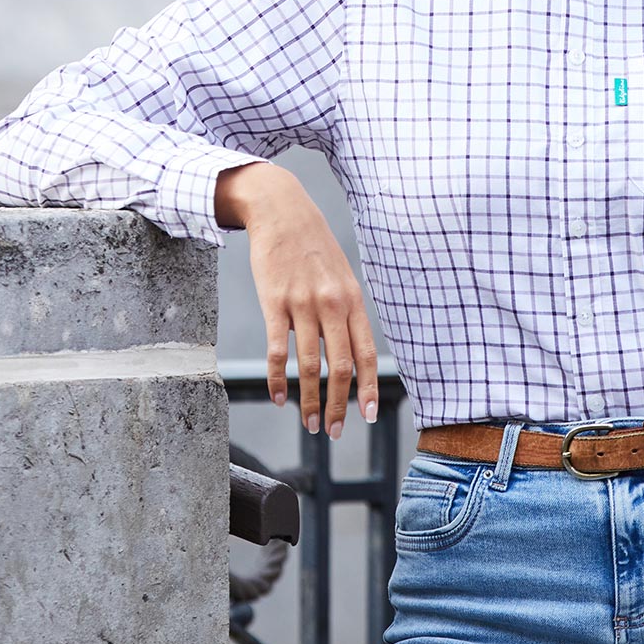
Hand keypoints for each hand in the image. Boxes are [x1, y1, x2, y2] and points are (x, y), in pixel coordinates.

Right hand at [215, 162, 378, 438]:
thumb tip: (353, 352)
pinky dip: (278, 380)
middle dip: (338, 405)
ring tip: (307, 423)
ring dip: (309, 400)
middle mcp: (332, 304)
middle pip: (340, 366)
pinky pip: (276, 351)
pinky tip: (279, 398)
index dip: (370, 388)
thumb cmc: (313, 247)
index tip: (370, 417)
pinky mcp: (273, 302)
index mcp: (352, 299)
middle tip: (332, 432)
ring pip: (310, 365)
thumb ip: (347, 311)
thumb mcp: (342, 275)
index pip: (366, 353)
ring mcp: (302, 303)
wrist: (282, 211)